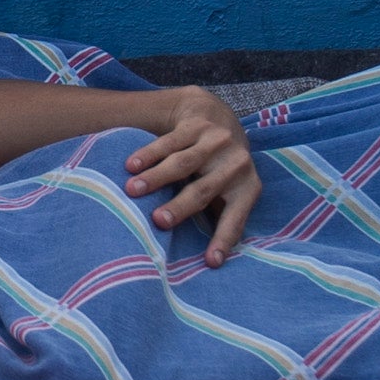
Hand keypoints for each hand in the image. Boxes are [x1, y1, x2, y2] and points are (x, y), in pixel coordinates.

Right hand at [126, 86, 259, 264]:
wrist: (217, 117)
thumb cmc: (219, 169)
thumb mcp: (228, 192)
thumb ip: (218, 216)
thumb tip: (204, 260)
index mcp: (247, 188)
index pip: (234, 218)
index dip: (223, 240)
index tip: (211, 262)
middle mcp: (237, 164)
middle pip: (204, 190)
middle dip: (180, 207)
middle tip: (158, 221)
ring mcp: (218, 141)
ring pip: (183, 163)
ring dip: (155, 178)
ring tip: (132, 191)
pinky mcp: (198, 124)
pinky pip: (170, 142)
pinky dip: (148, 154)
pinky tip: (131, 166)